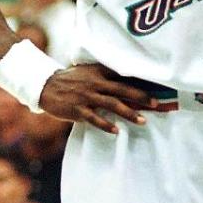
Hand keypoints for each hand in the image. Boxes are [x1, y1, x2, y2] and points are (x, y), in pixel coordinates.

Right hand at [38, 64, 156, 133]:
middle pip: (122, 90)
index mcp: (98, 72)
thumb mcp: (87, 70)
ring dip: (129, 113)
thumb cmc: (70, 79)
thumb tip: (126, 77)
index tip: (155, 86)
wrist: (46, 86)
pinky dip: (106, 125)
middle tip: (156, 104)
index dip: (138, 81)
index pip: (122, 75)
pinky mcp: (78, 110)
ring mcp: (86, 97)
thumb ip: (104, 73)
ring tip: (143, 121)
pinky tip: (116, 131)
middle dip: (140, 97)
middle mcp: (94, 83)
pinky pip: (95, 118)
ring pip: (112, 105)